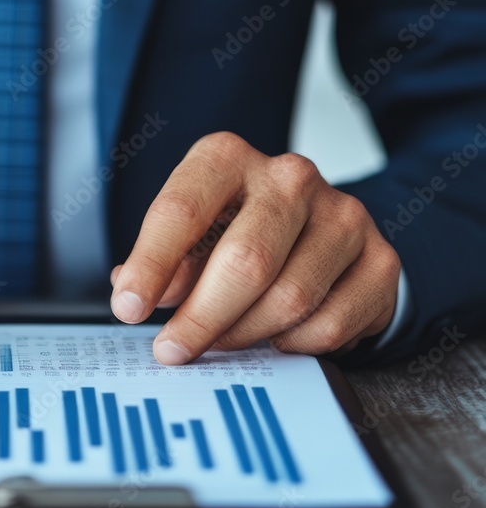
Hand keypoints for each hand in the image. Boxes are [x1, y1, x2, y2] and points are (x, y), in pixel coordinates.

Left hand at [109, 132, 400, 363]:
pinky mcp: (379, 258)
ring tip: (224, 340)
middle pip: (244, 260)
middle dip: (201, 317)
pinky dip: (294, 344)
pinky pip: (330, 324)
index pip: (182, 209)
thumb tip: (135, 292)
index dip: (151, 265)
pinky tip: (276, 335)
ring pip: (288, 298)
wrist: (320, 227)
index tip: (128, 309)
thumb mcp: (191, 231)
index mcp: (227, 157)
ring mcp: (341, 214)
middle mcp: (288, 176)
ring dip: (245, 333)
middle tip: (172, 350)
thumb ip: (165, 261)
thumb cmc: (237, 228)